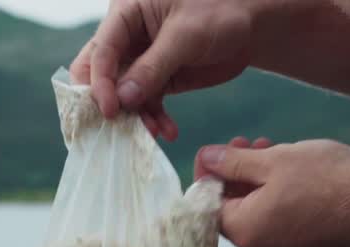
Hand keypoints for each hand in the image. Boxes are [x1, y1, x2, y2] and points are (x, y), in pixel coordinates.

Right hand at [70, 0, 263, 137]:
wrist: (251, 25)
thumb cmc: (220, 11)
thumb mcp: (187, 35)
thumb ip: (154, 66)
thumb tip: (123, 100)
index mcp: (125, 15)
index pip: (99, 52)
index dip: (99, 83)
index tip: (110, 111)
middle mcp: (125, 38)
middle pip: (98, 75)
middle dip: (106, 104)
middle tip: (116, 129)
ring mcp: (139, 61)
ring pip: (122, 96)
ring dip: (135, 117)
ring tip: (154, 133)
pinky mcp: (155, 80)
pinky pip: (145, 105)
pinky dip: (154, 120)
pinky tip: (168, 132)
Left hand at [195, 139, 349, 246]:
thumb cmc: (327, 179)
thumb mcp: (273, 160)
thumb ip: (232, 162)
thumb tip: (206, 158)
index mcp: (244, 233)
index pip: (208, 205)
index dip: (208, 175)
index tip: (215, 152)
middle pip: (234, 211)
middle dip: (237, 175)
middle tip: (247, 144)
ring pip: (259, 216)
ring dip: (259, 184)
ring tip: (274, 150)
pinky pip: (281, 226)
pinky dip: (279, 200)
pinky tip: (294, 174)